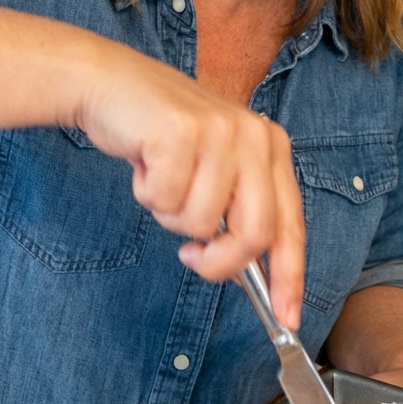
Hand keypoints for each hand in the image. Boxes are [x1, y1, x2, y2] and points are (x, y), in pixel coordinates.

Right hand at [73, 34, 304, 327]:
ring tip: (162, 176)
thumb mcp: (215, 169)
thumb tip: (251, 275)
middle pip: (253, 235)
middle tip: (191, 255)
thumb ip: (237, 211)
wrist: (112, 84)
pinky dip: (147, 193)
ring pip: (200, 223)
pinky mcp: (181, 132)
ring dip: (170, 213)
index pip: (290, 226)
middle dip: (219, 262)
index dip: (290, 277)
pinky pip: (165, 201)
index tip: (287, 319)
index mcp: (271, 147)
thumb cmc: (162, 136)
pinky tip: (145, 162)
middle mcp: (255, 137)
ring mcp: (219, 132)